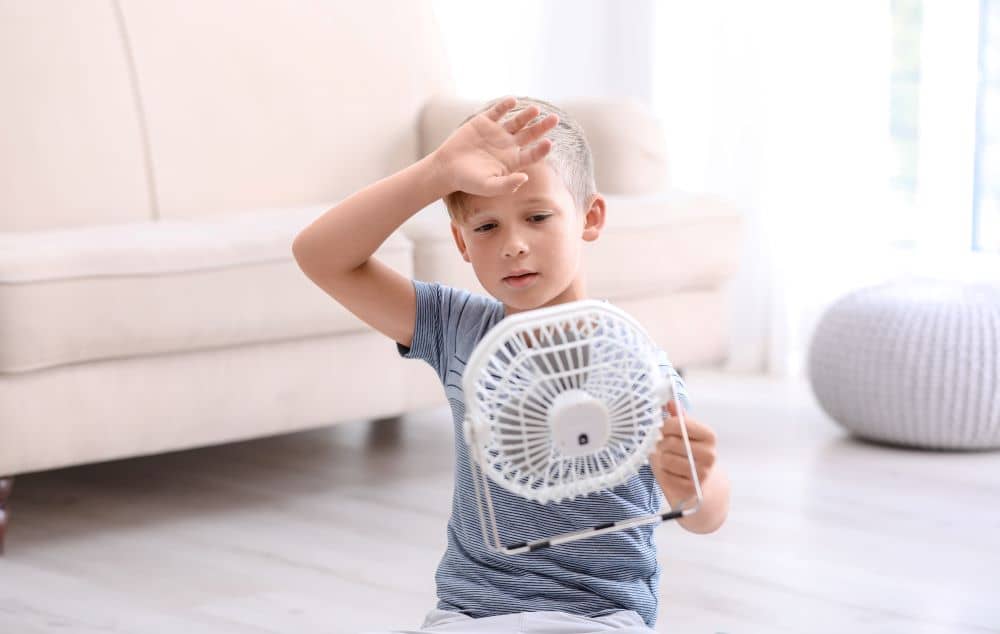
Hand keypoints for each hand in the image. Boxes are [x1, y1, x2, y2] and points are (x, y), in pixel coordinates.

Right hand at [431, 96, 558, 196]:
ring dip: (526, 115)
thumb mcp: (488, 186)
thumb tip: (525, 178)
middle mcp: (508, 145)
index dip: (542, 149)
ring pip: (517, 121)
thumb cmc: (468, 181)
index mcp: (512, 161)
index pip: (532, 154)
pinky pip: (497, 111)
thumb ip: (507, 185)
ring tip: (535, 110)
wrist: (447, 168)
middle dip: (542, 127)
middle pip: (530, 134)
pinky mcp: (484, 122)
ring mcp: (497, 132)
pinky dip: (504, 106)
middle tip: (554, 119)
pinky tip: (512, 101)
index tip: (549, 143)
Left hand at [649, 400, 717, 504]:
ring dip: (661, 460)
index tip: (665, 431)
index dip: (665, 427)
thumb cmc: (686, 455)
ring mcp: (702, 473)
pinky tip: (670, 474)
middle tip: (664, 448)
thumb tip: (669, 400)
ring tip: (667, 460)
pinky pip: (665, 477)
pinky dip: (663, 474)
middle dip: (661, 445)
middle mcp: (710, 455)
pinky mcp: (692, 489)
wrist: (697, 486)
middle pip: (669, 442)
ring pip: (666, 459)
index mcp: (709, 436)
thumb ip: (677, 418)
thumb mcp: (683, 434)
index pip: (678, 424)